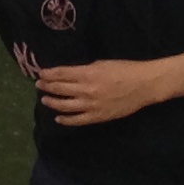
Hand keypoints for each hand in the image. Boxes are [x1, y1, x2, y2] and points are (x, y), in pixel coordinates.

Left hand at [32, 57, 169, 126]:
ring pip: (64, 106)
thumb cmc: (125, 69)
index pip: (61, 74)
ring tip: (45, 99)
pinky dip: (66, 120)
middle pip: (59, 89)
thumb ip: (85, 70)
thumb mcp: (102, 63)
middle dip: (46, 86)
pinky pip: (78, 120)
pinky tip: (58, 118)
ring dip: (52, 102)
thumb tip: (69, 74)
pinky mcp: (98, 117)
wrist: (144, 85)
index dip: (48, 74)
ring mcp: (91, 105)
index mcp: (88, 74)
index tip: (41, 73)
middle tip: (39, 85)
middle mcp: (86, 90)